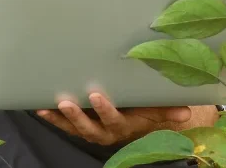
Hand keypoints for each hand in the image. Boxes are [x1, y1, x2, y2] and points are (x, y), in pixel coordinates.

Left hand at [36, 93, 215, 145]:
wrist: (139, 122)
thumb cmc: (148, 113)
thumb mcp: (160, 112)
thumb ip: (169, 111)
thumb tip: (186, 112)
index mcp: (124, 126)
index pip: (113, 120)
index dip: (104, 110)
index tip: (96, 95)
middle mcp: (105, 131)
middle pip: (89, 128)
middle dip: (77, 116)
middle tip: (66, 102)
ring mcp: (91, 130)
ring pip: (74, 128)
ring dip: (60, 118)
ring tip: (46, 107)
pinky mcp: (80, 126)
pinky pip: (65, 124)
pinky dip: (53, 117)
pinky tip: (39, 108)